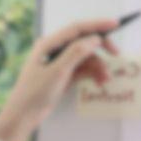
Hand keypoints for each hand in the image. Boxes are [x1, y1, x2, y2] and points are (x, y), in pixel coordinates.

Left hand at [0, 18, 119, 140]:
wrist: (23, 115)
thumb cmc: (35, 92)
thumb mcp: (57, 72)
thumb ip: (76, 53)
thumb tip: (95, 39)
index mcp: (49, 43)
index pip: (76, 29)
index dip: (97, 25)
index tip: (116, 24)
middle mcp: (54, 49)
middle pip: (83, 41)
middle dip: (101, 47)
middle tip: (116, 54)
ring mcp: (59, 62)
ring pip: (85, 58)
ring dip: (98, 66)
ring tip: (106, 79)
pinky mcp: (63, 75)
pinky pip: (82, 69)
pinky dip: (92, 74)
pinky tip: (99, 82)